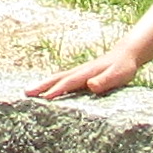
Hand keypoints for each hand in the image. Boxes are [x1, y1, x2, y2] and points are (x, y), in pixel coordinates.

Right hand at [27, 51, 141, 101]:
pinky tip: (46, 91)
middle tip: (26, 92)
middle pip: (57, 78)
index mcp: (87, 73)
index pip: (69, 83)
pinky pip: (62, 80)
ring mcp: (79, 73)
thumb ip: (105, 80)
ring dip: (43, 84)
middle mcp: (80, 72)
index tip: (45, 98)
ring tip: (29, 91)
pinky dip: (51, 84)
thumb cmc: (123, 66)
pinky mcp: (80, 76)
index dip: (57, 90)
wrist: (126, 54)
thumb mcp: (119, 75)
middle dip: (42, 85)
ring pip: (58, 78)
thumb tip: (91, 85)